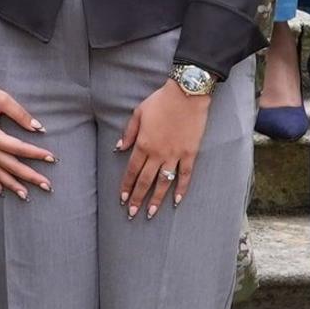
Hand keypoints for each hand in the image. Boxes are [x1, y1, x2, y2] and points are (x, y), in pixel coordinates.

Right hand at [0, 77, 54, 198]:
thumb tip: (38, 128)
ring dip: (11, 185)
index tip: (52, 158)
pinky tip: (0, 191)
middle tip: (46, 186)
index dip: (36, 153)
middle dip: (29, 177)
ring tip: (25, 196)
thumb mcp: (2, 99)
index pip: (18, 148)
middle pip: (9, 166)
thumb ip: (20, 114)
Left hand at [114, 78, 212, 218]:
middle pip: (145, 181)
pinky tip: (177, 201)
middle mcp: (157, 153)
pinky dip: (181, 189)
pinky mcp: (190, 153)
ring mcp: (175, 155)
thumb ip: (128, 133)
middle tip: (132, 214)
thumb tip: (119, 148)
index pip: (132, 171)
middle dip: (137, 199)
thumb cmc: (161, 101)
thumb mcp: (138, 113)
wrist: (186, 94)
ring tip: (151, 213)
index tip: (122, 199)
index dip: (126, 186)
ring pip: (163, 182)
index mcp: (143, 144)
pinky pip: (185, 175)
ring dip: (156, 199)